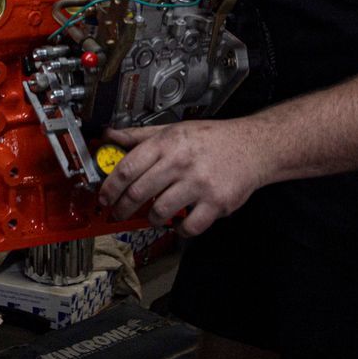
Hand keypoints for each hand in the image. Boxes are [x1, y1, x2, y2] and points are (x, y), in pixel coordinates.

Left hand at [95, 119, 270, 237]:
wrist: (253, 147)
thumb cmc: (212, 139)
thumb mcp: (174, 129)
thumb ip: (140, 135)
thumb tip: (109, 135)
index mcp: (168, 143)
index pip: (128, 168)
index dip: (110, 187)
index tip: (104, 198)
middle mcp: (182, 162)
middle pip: (139, 192)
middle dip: (122, 208)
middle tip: (119, 213)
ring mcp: (200, 184)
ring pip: (160, 212)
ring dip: (151, 218)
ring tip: (152, 215)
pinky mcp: (216, 203)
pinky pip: (188, 226)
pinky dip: (179, 229)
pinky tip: (178, 222)